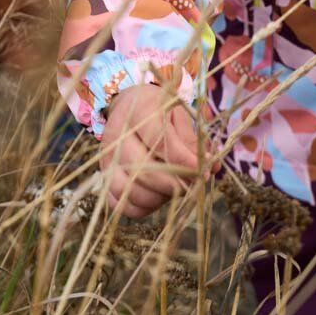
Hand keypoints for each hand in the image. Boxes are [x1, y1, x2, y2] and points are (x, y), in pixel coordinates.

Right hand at [100, 82, 207, 218]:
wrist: (131, 107)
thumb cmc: (160, 110)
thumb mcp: (179, 114)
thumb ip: (193, 141)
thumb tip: (211, 168)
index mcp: (137, 111)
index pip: (158, 139)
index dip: (182, 159)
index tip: (202, 171)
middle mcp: (115, 136)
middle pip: (142, 169)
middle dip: (174, 184)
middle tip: (194, 186)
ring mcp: (106, 159)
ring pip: (129, 191)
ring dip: (158, 198)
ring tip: (177, 190)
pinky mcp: (104, 178)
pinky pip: (118, 204)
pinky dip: (141, 207)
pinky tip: (159, 198)